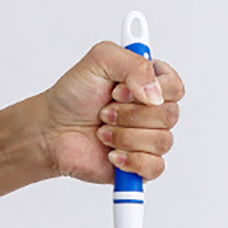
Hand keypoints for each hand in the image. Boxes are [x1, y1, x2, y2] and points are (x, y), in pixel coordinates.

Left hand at [36, 41, 184, 185]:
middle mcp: (152, 110)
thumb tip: (155, 94)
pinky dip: (131, 161)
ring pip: (162, 141)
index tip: (119, 90)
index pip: (175, 87)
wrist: (52, 130)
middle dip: (130, 115)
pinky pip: (155, 167)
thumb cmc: (74, 95)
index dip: (151, 90)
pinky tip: (111, 154)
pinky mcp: (142, 165)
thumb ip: (134, 64)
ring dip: (125, 136)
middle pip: (169, 115)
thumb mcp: (100, 60)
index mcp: (149, 82)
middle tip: (104, 112)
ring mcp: (149, 139)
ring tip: (103, 132)